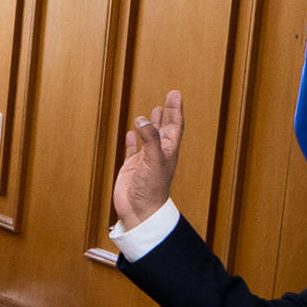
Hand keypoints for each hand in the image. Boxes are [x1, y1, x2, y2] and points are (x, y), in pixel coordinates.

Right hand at [111, 92, 184, 230]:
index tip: (175, 94)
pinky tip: (131, 133)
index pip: (174, 125)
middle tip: (170, 96)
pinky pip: (132, 150)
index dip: (175, 109)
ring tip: (154, 111)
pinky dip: (132, 140)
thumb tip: (142, 120)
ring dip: (151, 124)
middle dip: (167, 112)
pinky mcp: (131, 168)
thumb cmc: (152, 190)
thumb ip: (150, 139)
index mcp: (168, 151)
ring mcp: (145, 160)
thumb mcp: (154, 160)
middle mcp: (158, 153)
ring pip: (149, 137)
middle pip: (164, 128)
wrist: (140, 212)